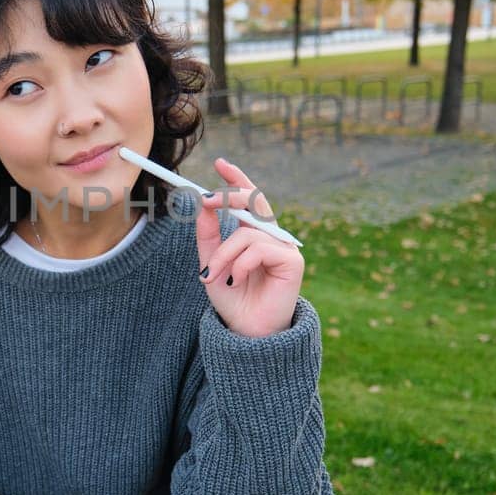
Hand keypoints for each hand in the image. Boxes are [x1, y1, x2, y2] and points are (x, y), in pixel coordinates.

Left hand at [195, 157, 304, 337]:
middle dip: (228, 197)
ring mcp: (284, 247)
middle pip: (255, 202)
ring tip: (216, 277)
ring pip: (246, 233)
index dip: (237, 179)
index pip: (249, 199)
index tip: (219, 163)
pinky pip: (258, 249)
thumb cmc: (231, 297)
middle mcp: (271, 236)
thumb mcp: (211, 262)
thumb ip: (208, 235)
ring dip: (223, 255)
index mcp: (253, 233)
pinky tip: (237, 281)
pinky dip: (239, 265)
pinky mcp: (292, 261)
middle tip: (205, 201)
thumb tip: (202, 205)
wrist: (245, 331)